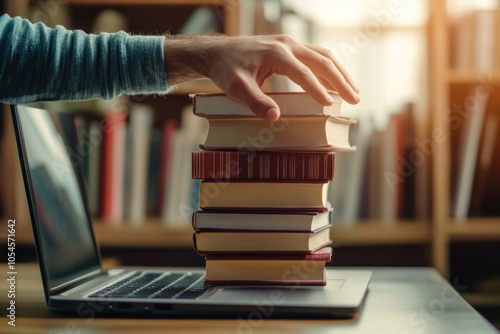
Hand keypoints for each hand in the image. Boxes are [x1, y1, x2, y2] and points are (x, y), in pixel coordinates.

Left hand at [164, 34, 359, 120]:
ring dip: (340, 72)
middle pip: (322, 60)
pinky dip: (329, 67)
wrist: (218, 52)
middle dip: (341, 80)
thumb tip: (275, 117)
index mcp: (277, 53)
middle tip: (356, 99)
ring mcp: (289, 42)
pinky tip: (335, 80)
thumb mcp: (236, 88)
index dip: (318, 91)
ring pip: (323, 55)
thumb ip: (256, 102)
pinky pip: (315, 54)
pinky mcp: (288, 45)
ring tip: (354, 90)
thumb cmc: (227, 70)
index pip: (304, 74)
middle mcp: (288, 44)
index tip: (331, 106)